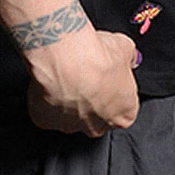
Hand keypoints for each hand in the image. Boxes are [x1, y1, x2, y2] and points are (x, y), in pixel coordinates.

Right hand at [24, 25, 139, 137]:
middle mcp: (99, 126)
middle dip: (91, 96)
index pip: (123, 106)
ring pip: (69, 113)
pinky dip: (45, 95)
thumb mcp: (125, 48)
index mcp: (124, 114)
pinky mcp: (45, 120)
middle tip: (85, 72)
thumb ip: (129, 57)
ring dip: (67, 96)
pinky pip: (45, 109)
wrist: (66, 58)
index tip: (106, 74)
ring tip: (64, 71)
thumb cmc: (97, 58)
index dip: (113, 88)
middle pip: (97, 114)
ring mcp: (71, 126)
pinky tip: (49, 78)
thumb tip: (128, 56)